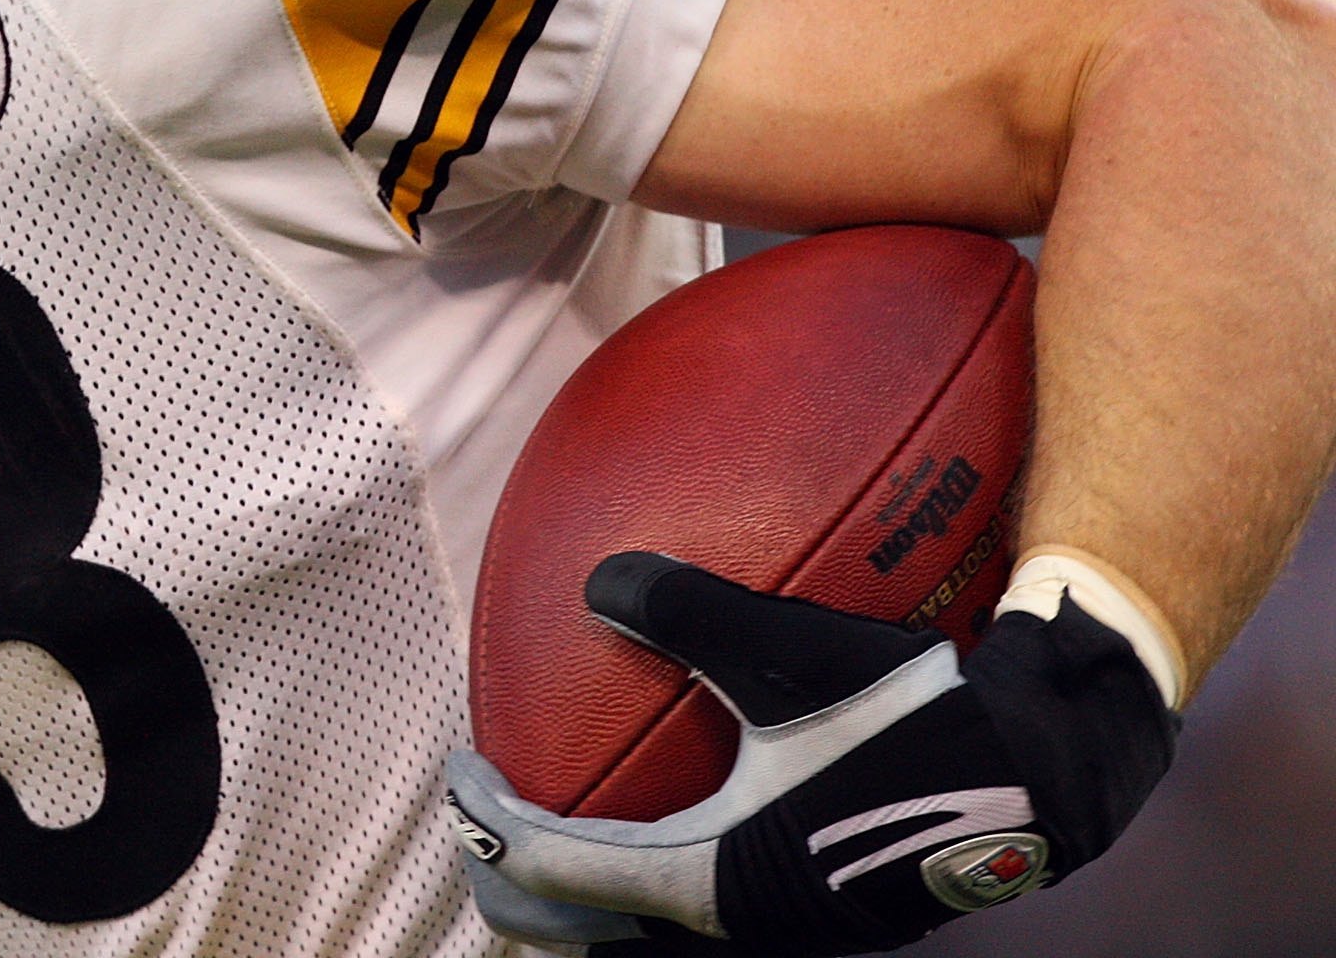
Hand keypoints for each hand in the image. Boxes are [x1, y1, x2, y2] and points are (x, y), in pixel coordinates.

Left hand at [444, 552, 1176, 955]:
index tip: (462, 761)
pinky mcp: (807, 911)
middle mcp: (733, 923)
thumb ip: (684, 611)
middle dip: (509, 877)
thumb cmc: (916, 712)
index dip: (486, 817)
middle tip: (481, 805)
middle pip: (573, 929)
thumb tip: (596, 581)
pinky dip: (637, 877)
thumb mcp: (795, 649)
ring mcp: (773, 927)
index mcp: (711, 880)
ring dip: (575, 886)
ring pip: (634, 931)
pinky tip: (656, 805)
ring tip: (547, 812)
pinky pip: (687, 912)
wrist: (1042, 773)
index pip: (551, 866)